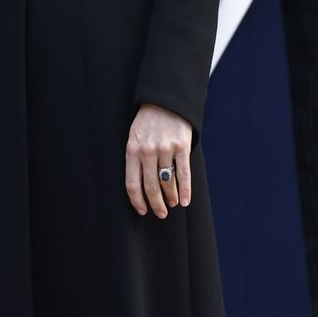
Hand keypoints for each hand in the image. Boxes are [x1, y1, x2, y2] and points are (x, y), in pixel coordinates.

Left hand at [125, 103, 193, 218]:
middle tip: (161, 214)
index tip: (142, 211)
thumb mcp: (134, 138)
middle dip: (156, 204)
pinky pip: (183, 174)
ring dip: (171, 197)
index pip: (132, 183)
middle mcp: (147, 152)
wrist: (164, 102)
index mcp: (132, 151)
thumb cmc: (147, 123)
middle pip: (151, 186)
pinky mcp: (181, 147)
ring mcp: (165, 149)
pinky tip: (186, 201)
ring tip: (173, 204)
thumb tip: (140, 185)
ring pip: (168, 182)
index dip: (137, 200)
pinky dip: (186, 190)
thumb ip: (136, 159)